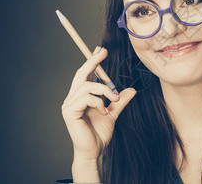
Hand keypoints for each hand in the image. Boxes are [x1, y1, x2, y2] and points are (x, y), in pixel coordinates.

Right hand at [61, 46, 136, 160]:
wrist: (95, 151)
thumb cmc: (100, 133)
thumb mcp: (113, 112)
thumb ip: (120, 101)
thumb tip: (132, 90)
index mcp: (80, 96)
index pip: (85, 74)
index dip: (92, 61)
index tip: (100, 49)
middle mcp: (72, 98)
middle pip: (80, 73)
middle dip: (92, 61)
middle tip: (103, 52)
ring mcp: (69, 105)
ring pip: (87, 86)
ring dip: (104, 90)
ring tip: (113, 100)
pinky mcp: (69, 112)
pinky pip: (86, 98)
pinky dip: (98, 102)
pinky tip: (105, 112)